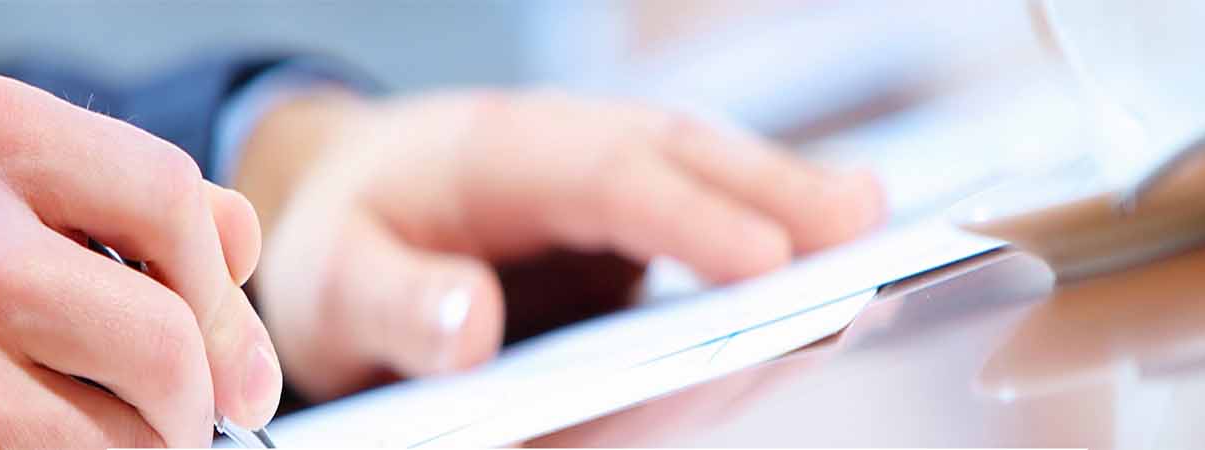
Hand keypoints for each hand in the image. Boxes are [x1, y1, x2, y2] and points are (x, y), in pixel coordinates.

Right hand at [0, 75, 279, 446]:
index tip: (234, 357)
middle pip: (176, 332)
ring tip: (84, 430)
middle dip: (198, 398)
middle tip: (186, 420)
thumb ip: (137, 218)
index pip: (174, 197)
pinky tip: (33, 449)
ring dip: (146, 445)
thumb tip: (244, 273)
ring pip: (151, 415)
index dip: (224, 294)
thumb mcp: (7, 214)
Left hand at [236, 89, 883, 399]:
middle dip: (772, 191)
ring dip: (789, 206)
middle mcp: (562, 144)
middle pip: (679, 153)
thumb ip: (391, 305)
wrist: (342, 206)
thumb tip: (467, 331)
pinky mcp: (630, 213)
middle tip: (866, 232)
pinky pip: (701, 216)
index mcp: (487, 152)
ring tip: (874, 250)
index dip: (684, 217)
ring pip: (706, 172)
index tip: (764, 257)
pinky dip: (763, 240)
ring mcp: (604, 171)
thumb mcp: (331, 282)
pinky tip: (817, 285)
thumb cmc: (341, 247)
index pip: (598, 176)